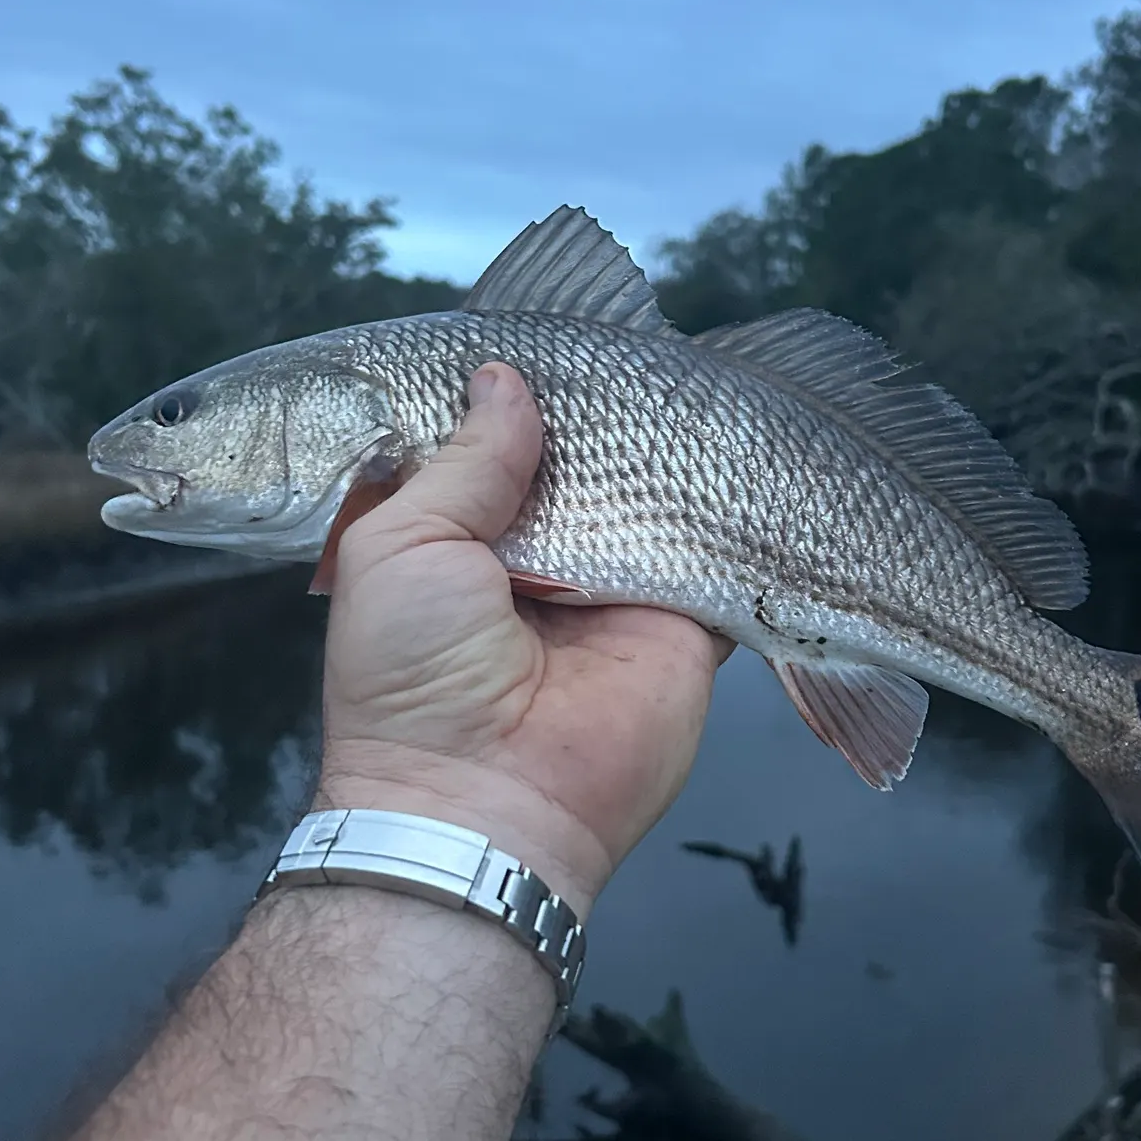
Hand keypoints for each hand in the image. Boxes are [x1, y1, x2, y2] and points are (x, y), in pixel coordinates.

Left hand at [317, 362, 732, 915]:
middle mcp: (546, 550)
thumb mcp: (401, 545)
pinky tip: (739, 447)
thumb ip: (463, 459)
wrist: (487, 808)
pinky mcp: (686, 614)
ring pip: (655, 490)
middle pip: (587, 458)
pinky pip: (719, 548)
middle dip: (605, 412)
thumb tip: (505, 378)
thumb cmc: (413, 680)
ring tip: (684, 377)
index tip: (554, 332)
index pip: (501, 441)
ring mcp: (619, 581)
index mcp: (464, 533)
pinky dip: (732, 508)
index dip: (524, 391)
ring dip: (668, 448)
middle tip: (632, 342)